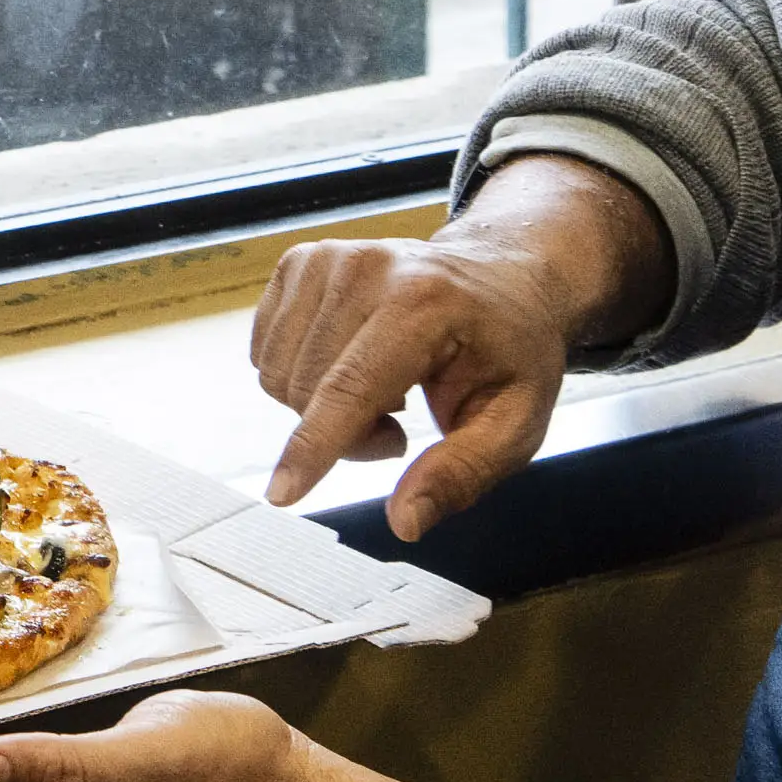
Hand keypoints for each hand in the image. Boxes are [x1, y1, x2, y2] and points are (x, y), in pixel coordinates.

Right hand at [254, 156, 673, 540]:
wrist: (501, 278)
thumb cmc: (510, 352)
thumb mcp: (516, 423)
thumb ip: (461, 475)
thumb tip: (406, 523)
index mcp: (425, 302)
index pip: (350, 388)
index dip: (315, 448)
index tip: (283, 494)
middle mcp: (367, 269)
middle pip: (308, 391)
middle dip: (343, 434)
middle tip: (398, 426)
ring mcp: (327, 258)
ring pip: (278, 375)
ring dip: (319, 406)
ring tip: (380, 390)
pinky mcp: (300, 260)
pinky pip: (265, 351)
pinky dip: (299, 375)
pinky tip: (348, 364)